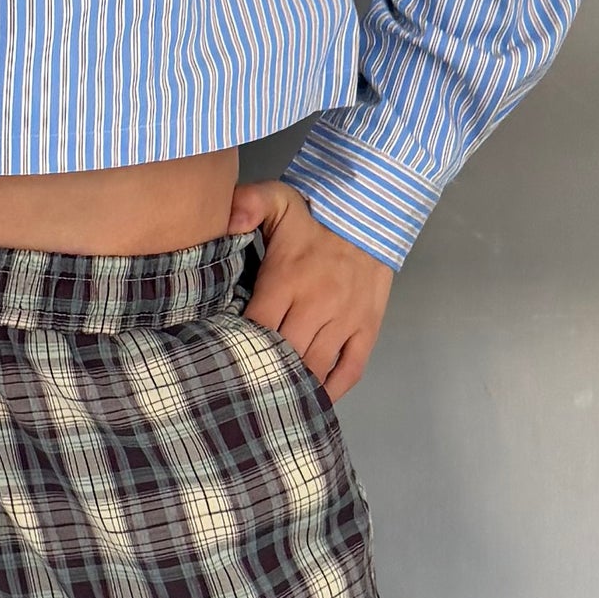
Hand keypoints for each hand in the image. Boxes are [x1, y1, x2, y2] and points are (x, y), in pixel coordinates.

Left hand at [232, 178, 392, 400]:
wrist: (374, 213)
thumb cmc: (318, 214)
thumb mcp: (278, 199)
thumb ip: (248, 204)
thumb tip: (227, 219)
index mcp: (287, 280)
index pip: (255, 327)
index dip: (238, 345)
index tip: (223, 355)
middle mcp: (316, 305)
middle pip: (283, 353)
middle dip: (263, 370)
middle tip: (244, 383)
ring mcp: (345, 320)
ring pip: (314, 366)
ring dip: (294, 383)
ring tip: (273, 396)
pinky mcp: (368, 328)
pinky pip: (351, 369)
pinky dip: (333, 389)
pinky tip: (315, 398)